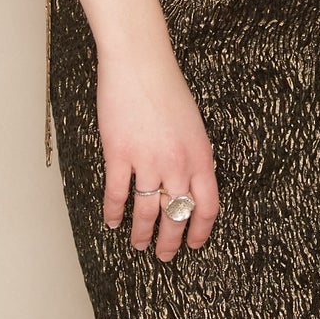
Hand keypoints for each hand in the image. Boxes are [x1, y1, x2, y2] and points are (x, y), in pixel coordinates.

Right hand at [97, 43, 220, 259]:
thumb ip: (195, 156)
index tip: (194, 244)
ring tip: (139, 245)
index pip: (207, 207)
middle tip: (165, 256)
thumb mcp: (194, 125)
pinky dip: (113, 213)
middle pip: (177, 216)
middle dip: (171, 242)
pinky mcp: (119, 155)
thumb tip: (194, 183)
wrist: (140, 62)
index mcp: (200, 155)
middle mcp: (177, 164)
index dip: (201, 231)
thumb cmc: (167, 87)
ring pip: (147, 212)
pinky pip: (117, 194)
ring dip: (142, 234)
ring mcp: (147, 161)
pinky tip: (112, 222)